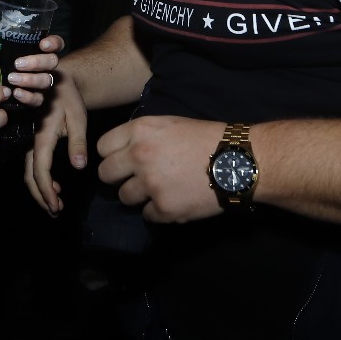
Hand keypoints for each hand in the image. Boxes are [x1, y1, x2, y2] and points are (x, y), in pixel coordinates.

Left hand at [6, 34, 61, 107]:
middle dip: (36, 62)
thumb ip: (4, 44)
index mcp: (41, 51)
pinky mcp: (37, 99)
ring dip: (30, 79)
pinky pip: (38, 99)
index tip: (42, 44)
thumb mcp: (4, 51)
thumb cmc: (2, 63)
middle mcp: (46, 67)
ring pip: (46, 80)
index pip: (57, 44)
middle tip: (18, 64)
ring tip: (12, 78)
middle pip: (52, 62)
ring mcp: (43, 83)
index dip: (54, 43)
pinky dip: (28, 96)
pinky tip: (16, 93)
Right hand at [23, 34, 86, 214]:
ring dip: (40, 190)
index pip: (40, 170)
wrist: (56, 79)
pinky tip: (54, 186)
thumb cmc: (68, 97)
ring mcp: (29, 140)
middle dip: (41, 196)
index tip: (56, 207)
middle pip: (30, 175)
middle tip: (55, 212)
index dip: (46, 192)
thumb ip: (78, 142)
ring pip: (29, 171)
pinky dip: (40, 179)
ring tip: (55, 204)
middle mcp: (31, 141)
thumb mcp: (78, 117)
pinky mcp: (32, 140)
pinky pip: (31, 164)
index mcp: (42, 136)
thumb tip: (80, 167)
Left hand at [97, 116, 225, 222]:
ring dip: (138, 196)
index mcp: (140, 131)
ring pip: (124, 197)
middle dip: (117, 177)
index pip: (103, 147)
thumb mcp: (170, 124)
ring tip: (159, 189)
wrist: (237, 161)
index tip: (122, 160)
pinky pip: (147, 215)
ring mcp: (150, 184)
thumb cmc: (207, 139)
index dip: (112, 155)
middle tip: (134, 179)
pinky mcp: (164, 208)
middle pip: (106, 174)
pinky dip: (158, 211)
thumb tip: (124, 151)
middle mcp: (139, 156)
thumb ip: (143, 136)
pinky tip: (175, 200)